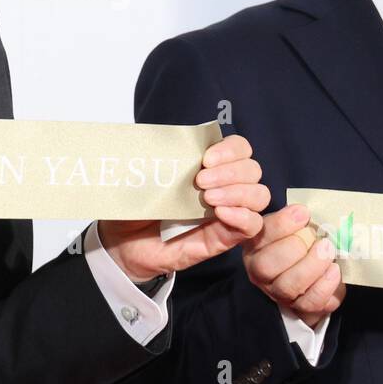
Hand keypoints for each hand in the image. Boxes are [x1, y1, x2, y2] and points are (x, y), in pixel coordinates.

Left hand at [98, 134, 269, 281]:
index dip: (229, 149)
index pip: (239, 148)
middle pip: (253, 169)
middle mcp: (223, 187)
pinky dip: (243, 217)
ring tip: (208, 199)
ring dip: (238, 192)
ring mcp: (226, 213)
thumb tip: (170, 140)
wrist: (122, 243)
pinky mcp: (224, 239)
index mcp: (208, 166)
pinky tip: (220, 214)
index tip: (205, 159)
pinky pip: (252, 226)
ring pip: (259, 196)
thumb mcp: (148, 176)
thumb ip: (163, 157)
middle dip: (231, 172)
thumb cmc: (137, 206)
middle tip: (200, 181)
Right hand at [243, 202, 344, 328]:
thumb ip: (295, 218)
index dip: (282, 224)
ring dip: (312, 267)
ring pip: (288, 286)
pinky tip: (335, 270)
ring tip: (328, 251)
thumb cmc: (299, 241)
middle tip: (318, 238)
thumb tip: (303, 212)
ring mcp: (277, 292)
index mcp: (255, 244)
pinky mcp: (298, 308)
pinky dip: (324, 286)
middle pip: (266, 265)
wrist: (310, 272)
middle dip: (295, 249)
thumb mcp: (293, 225)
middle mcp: (259, 270)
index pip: (260, 235)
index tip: (303, 214)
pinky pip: (309, 303)